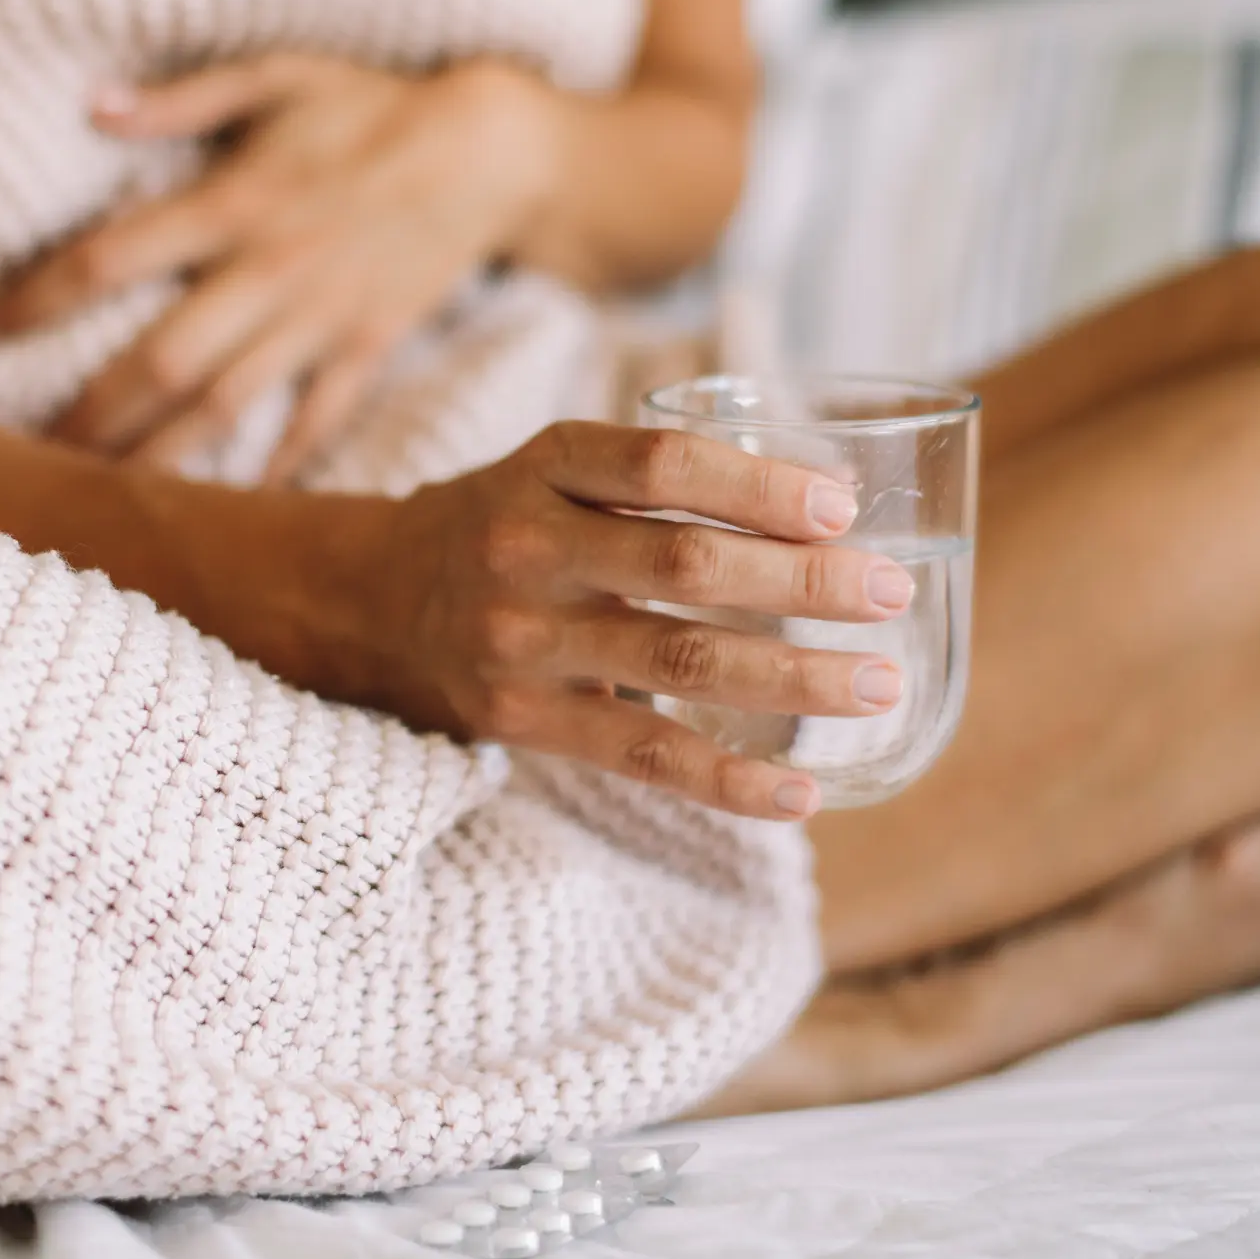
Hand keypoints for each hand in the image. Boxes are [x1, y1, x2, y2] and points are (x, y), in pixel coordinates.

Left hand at [0, 53, 551, 480]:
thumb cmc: (373, 104)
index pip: (110, 259)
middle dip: (91, 412)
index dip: (38, 298)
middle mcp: (268, 271)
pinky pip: (313, 420)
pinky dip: (274, 466)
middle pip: (159, 359)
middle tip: (31, 453)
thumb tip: (92, 104)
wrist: (491, 149)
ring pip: (224, 405)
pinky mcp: (366, 347)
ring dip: (161, 456)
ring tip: (107, 496)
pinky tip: (235, 504)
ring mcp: (319, 319)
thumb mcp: (277, 74)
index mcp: (233, 203)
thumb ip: (181, 97)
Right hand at [361, 422, 915, 820]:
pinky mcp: (524, 718)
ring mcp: (523, 640)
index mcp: (541, 469)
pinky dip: (730, 779)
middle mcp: (526, 550)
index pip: (661, 467)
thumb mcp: (548, 472)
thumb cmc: (498, 527)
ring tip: (876, 684)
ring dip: (794, 677)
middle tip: (889, 594)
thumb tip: (823, 518)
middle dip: (806, 580)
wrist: (370, 603)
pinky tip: (801, 791)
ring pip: (680, 660)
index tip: (842, 506)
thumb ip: (651, 486)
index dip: (759, 485)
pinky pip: (644, 753)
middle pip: (687, 564)